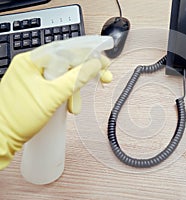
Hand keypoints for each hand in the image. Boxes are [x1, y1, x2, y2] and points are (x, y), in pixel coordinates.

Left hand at [0, 36, 112, 168]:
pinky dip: (66, 94)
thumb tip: (93, 65)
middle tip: (102, 78)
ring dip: (74, 90)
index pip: (65, 50)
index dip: (87, 55)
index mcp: (30, 61)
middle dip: (83, 75)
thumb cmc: (17, 118)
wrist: (1, 139)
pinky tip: (69, 104)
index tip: (103, 62)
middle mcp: (31, 66)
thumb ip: (76, 78)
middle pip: (66, 63)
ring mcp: (32, 79)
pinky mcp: (35, 90)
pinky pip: (57, 86)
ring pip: (63, 76)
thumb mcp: (53, 96)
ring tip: (75, 106)